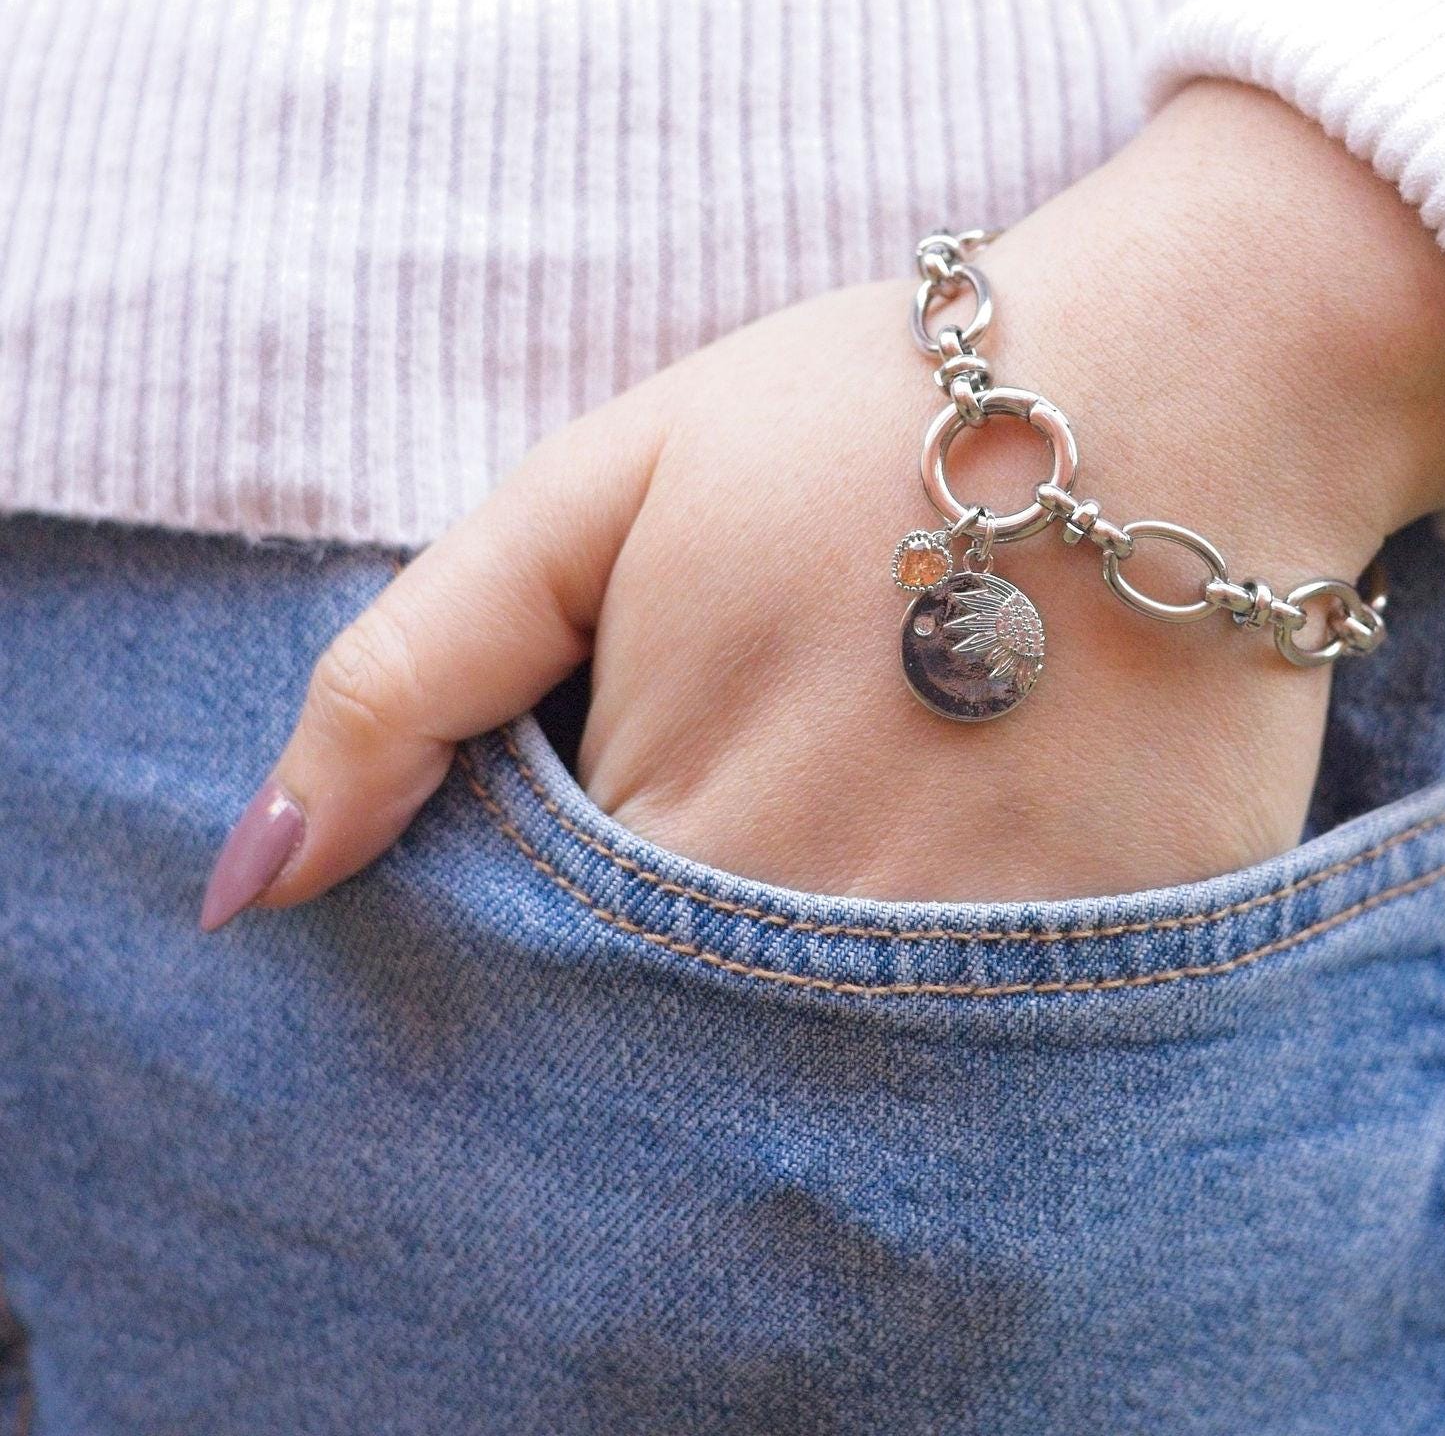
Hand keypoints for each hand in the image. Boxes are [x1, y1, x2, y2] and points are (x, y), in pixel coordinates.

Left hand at [199, 83, 1444, 925]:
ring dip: (825, 969)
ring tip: (888, 785)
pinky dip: (974, 972)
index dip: (570, 902)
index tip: (655, 776)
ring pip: (842, 1067)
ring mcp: (997, 966)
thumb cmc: (873, 414)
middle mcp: (830, 931)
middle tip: (786, 765)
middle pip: (688, 1047)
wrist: (1188, 380)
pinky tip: (1001, 816)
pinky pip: (1011, 1046)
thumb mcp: (604, 488)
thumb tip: (253, 882)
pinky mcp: (1137, 962)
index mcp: (674, 820)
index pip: (541, 988)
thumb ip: (410, 675)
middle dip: (690, 949)